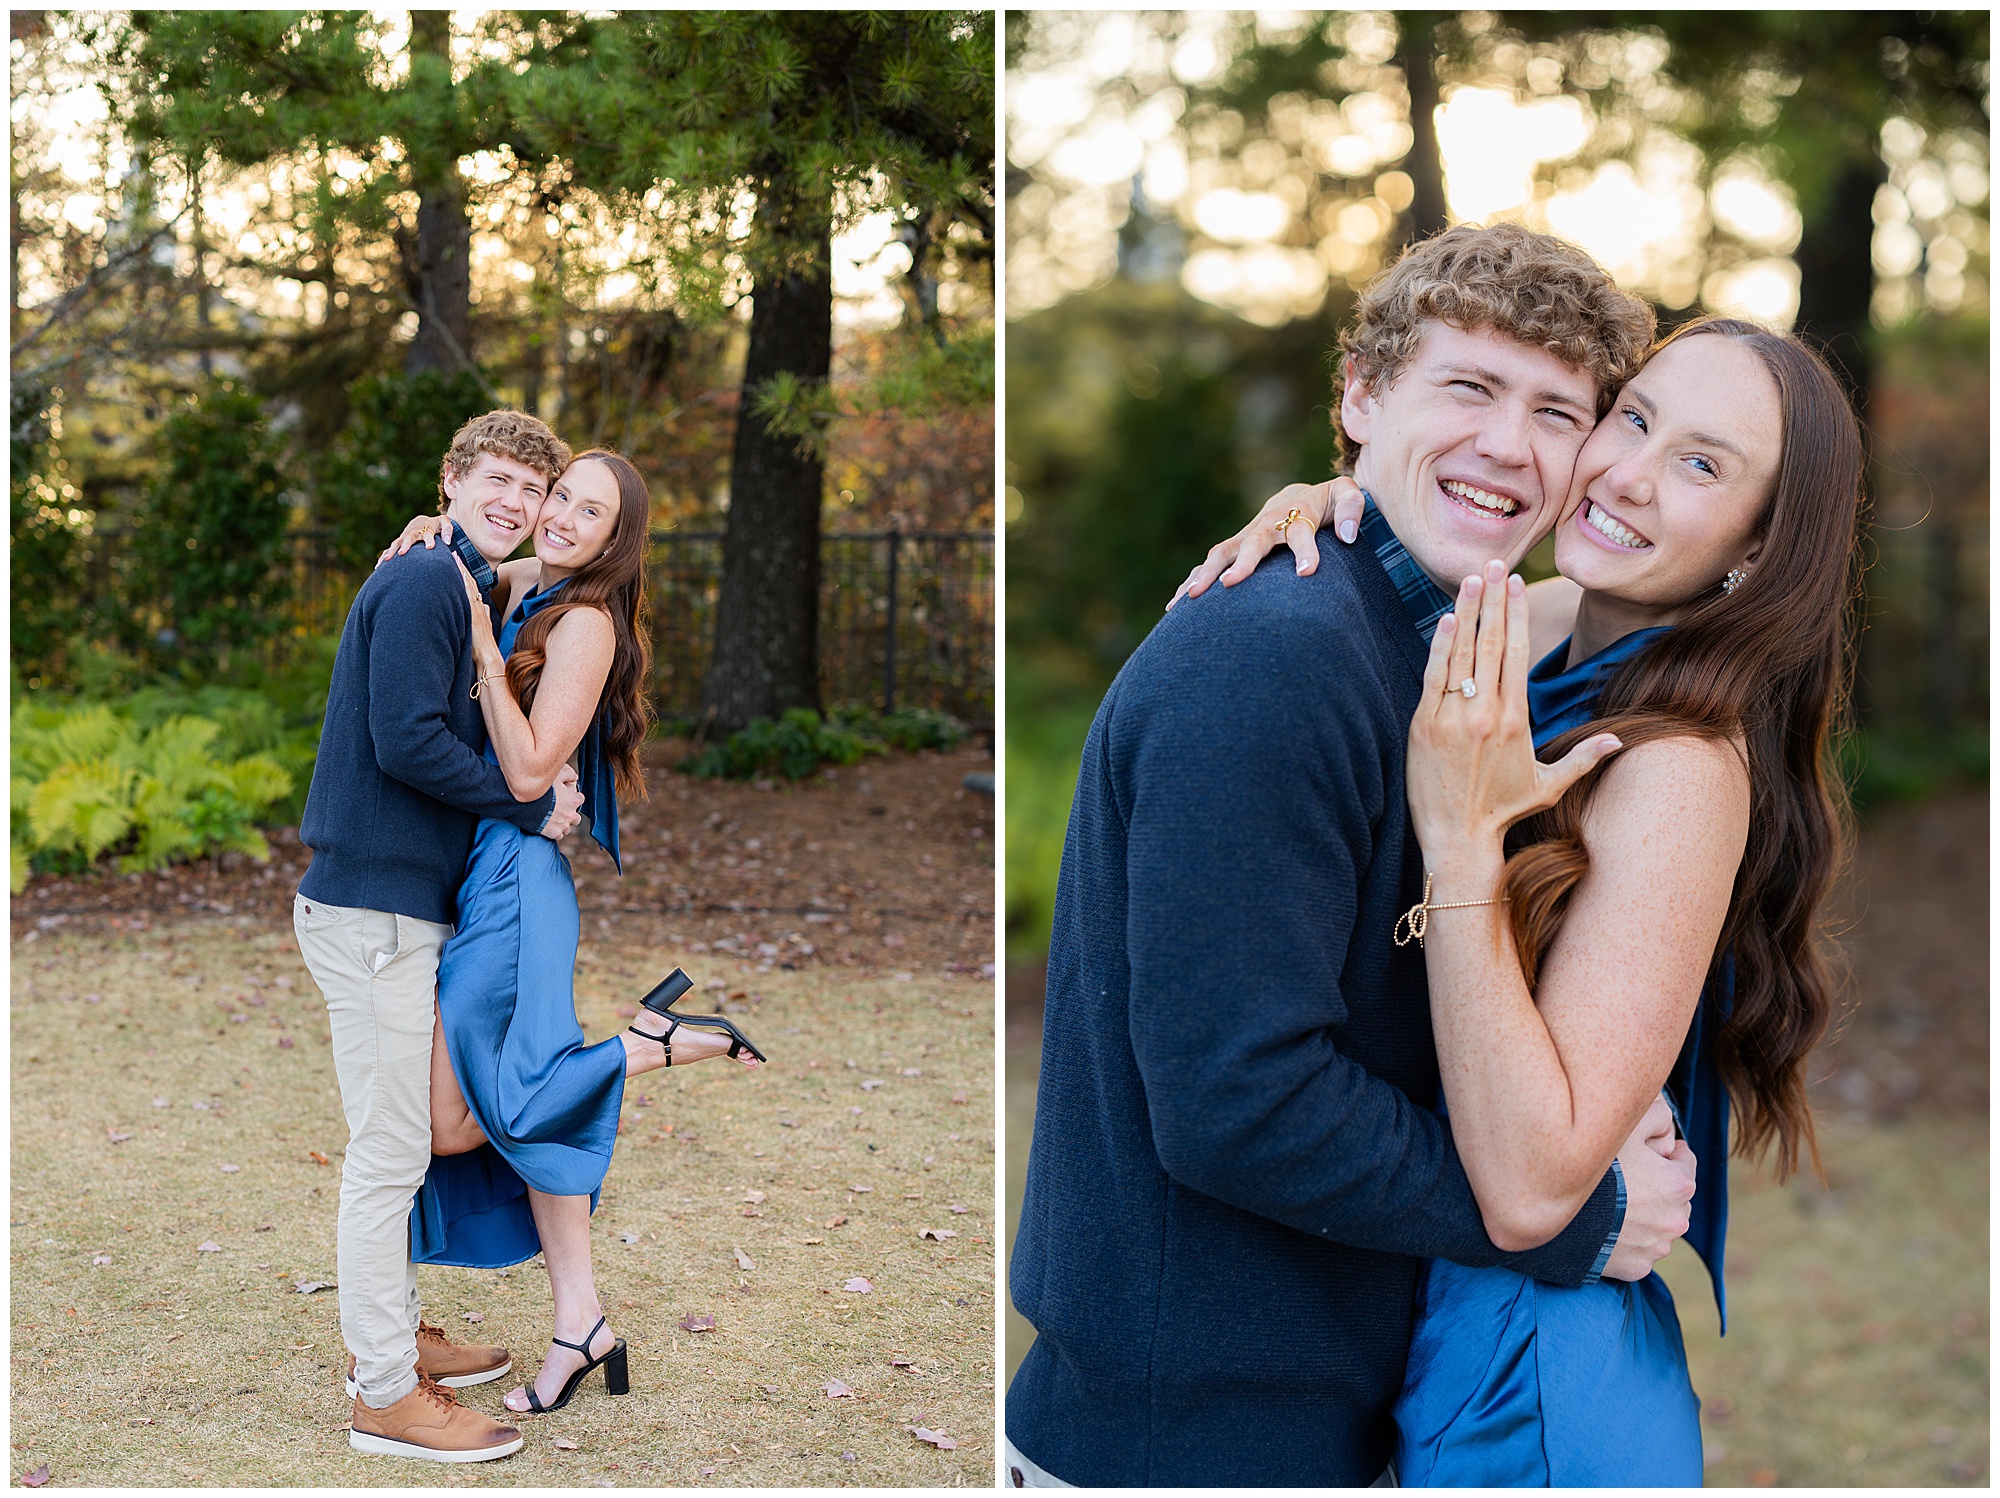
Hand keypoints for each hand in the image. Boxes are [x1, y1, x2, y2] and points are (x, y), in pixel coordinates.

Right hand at [375, 514, 454, 567]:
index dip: (429, 540)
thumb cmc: (436, 525)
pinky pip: (389, 549)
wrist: (421, 522)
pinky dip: (383, 556)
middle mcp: (413, 533)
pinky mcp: (398, 543)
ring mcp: (404, 538)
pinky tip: (378, 567)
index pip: (428, 534)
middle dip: (406, 545)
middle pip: (409, 538)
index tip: (430, 547)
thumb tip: (448, 542)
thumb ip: (448, 530)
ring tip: (386, 561)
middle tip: (402, 553)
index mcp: (426, 528)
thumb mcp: (444, 523)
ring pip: (396, 543)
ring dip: (391, 551)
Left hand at [451, 553, 498, 653]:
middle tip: (453, 553)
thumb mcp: (484, 627)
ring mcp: (476, 608)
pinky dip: (463, 583)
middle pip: (469, 581)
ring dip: (461, 570)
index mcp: (480, 608)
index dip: (465, 573)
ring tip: (453, 557)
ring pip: (468, 584)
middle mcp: (479, 605)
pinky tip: (457, 575)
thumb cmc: (484, 645)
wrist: (488, 655)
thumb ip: (483, 616)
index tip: (458, 561)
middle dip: (461, 566)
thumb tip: (482, 608)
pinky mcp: (473, 614)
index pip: (472, 586)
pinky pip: (468, 594)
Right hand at [538, 764, 583, 839]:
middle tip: (559, 811)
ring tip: (553, 820)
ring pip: (568, 828)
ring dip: (563, 824)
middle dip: (570, 814)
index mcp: (573, 800)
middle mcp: (571, 814)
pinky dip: (555, 832)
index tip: (566, 798)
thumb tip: (574, 777)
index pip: (580, 800)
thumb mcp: (555, 775)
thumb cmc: (541, 788)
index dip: (573, 798)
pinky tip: (549, 827)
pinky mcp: (554, 833)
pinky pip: (559, 836)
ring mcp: (563, 825)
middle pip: (576, 817)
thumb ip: (568, 774)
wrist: (526, 802)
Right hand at [1166, 478, 1364, 608]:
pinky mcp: (1233, 550)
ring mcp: (1246, 537)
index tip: (1307, 573)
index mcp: (1297, 513)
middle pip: (1252, 543)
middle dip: (1240, 563)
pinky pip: (1211, 565)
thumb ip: (1352, 508)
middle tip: (1227, 585)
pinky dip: (1191, 582)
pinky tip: (1174, 608)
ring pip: (1221, 553)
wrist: (1296, 498)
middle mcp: (1266, 525)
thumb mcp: (1346, 494)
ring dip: (1203, 575)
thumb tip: (1347, 536)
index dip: (1305, 551)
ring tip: (1187, 601)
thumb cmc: (1327, 503)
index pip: (1301, 531)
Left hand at [1407, 562, 1621, 856]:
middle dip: (1494, 600)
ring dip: (1467, 611)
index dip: (1517, 614)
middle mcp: (1486, 713)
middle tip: (1496, 563)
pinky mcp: (1423, 725)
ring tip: (1471, 578)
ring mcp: (1452, 717)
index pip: (1517, 653)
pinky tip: (1447, 618)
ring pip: (1462, 654)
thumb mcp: (1549, 785)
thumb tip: (1618, 741)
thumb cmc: (1504, 811)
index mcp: (1516, 719)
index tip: (1516, 584)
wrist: (1458, 837)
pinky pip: (1434, 677)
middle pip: (1491, 643)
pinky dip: (1441, 646)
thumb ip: (1584, 758)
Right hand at [1600, 1095, 1695, 1281]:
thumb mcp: (1624, 1125)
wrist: (1554, 1209)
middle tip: (1624, 1177)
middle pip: (1673, 1195)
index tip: (1642, 1151)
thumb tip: (1668, 1122)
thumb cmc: (1593, 1165)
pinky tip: (1605, 1227)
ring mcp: (1655, 1247)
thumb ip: (1655, 1114)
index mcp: (1679, 1184)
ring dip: (1644, 1215)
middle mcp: (1676, 1220)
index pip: (1685, 1160)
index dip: (1663, 1151)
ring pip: (1657, 1225)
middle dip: (1656, 1185)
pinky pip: (1638, 1250)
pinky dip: (1627, 1241)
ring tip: (1611, 1203)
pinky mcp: (1635, 1268)